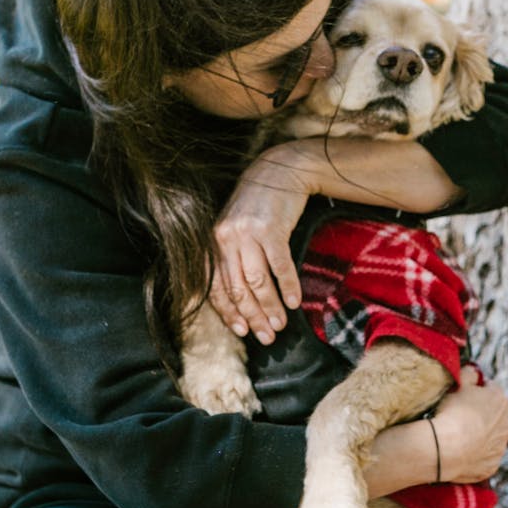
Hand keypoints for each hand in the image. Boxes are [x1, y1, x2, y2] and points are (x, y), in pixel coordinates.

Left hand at [210, 146, 309, 343]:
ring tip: (281, 324)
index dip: (228, 313)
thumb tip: (244, 299)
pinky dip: (287, 286)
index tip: (242, 331)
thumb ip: (233, 258)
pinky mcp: (270, 228)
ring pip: (256, 281)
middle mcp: (224, 239)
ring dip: (270, 307)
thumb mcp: (236, 230)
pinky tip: (295, 301)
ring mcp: (247, 233)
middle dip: (252, 316)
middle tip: (267, 336)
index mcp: (212, 243)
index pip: (215, 287)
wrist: (279, 171)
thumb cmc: (257, 206)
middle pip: (236, 288)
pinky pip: (279, 265)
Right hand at [431, 367, 507, 482]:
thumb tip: (473, 370)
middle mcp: (506, 424)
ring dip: (477, 434)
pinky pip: (483, 457)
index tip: (461, 393)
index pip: (490, 387)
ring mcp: (500, 447)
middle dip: (478, 412)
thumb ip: (469, 373)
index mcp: (500, 399)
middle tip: (457, 414)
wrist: (446, 448)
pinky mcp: (492, 465)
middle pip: (492, 413)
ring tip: (456, 434)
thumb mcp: (458, 383)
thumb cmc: (452, 412)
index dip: (475, 389)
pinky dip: (473, 453)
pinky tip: (458, 451)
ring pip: (489, 436)